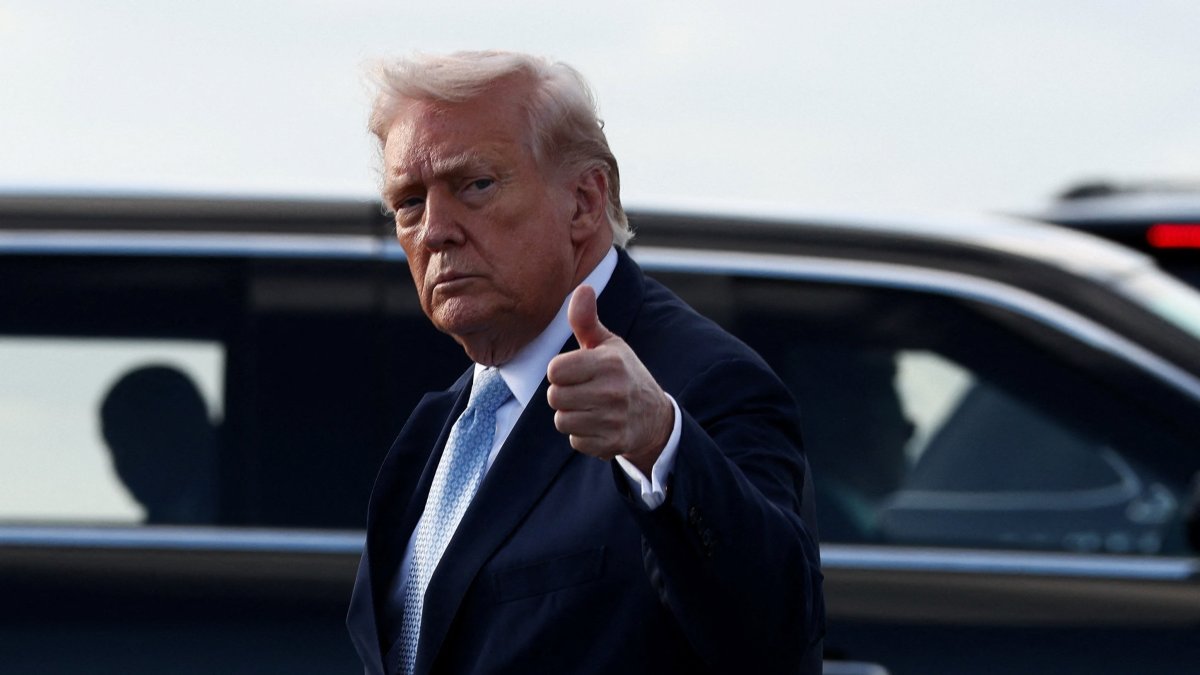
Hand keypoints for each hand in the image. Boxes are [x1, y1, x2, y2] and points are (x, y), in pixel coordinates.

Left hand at [546, 285, 673, 474]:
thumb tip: (584, 287)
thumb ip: (587, 320)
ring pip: (562, 421)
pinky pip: (575, 441)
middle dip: (563, 395)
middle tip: (582, 391)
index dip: (560, 371)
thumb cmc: (623, 373)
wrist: (654, 417)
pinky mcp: (613, 443)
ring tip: (590, 408)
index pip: (554, 370)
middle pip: (554, 397)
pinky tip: (598, 425)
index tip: (575, 371)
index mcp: (608, 362)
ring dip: (571, 416)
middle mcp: (612, 391)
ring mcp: (613, 419)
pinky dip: (582, 436)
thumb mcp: (609, 344)